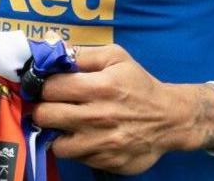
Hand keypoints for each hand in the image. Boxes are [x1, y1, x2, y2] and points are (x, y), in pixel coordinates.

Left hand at [32, 44, 213, 174]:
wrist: (170, 118)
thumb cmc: (139, 84)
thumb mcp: (116, 57)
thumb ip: (83, 53)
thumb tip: (53, 51)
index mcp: (100, 87)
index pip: (49, 88)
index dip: (42, 86)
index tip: (46, 87)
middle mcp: (97, 117)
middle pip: (45, 116)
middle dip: (44, 109)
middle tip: (51, 106)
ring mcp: (102, 144)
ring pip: (56, 144)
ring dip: (57, 134)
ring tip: (66, 125)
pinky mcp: (107, 163)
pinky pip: (77, 158)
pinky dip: (76, 148)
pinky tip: (85, 136)